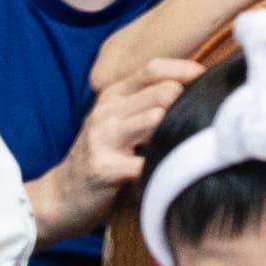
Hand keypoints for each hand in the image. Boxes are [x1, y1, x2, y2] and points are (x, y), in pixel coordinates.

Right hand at [30, 63, 187, 242]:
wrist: (60, 197)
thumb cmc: (102, 157)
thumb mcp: (118, 121)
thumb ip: (147, 103)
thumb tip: (197, 88)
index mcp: (113, 96)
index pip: (153, 68)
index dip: (185, 71)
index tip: (206, 82)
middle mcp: (107, 112)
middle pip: (163, 92)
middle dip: (188, 105)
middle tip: (201, 123)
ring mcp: (103, 139)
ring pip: (156, 119)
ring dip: (177, 134)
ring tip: (185, 148)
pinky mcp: (104, 168)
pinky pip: (146, 162)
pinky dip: (164, 167)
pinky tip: (168, 174)